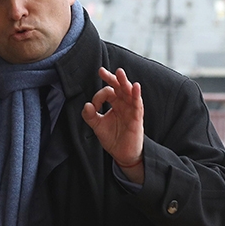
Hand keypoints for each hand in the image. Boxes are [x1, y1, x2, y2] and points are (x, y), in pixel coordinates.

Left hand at [82, 67, 144, 182]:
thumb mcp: (98, 126)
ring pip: (129, 92)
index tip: (93, 107)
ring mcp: (131, 110)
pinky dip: (137, 95)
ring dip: (124, 82)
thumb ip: (90, 116)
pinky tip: (135, 86)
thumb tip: (86, 105)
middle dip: (111, 78)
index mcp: (115, 103)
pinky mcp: (137, 118)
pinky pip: (138, 104)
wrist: (123, 154)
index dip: (98, 97)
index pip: (107, 92)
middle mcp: (124, 104)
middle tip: (102, 71)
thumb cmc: (113, 138)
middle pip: (119, 87)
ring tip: (119, 73)